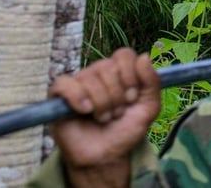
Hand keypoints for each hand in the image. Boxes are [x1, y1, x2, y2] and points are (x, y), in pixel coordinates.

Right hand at [48, 47, 160, 185]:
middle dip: (117, 95)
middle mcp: (98, 73)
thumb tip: (144, 56)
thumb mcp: (149, 107)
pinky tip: (85, 110)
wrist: (106, 156)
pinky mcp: (58, 96)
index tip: (132, 97)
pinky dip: (77, 96)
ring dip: (102, 103)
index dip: (130, 74)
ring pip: (89, 77)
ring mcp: (78, 83)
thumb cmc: (126, 130)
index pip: (124, 54)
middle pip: (107, 66)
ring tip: (104, 118)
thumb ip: (152, 81)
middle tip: (117, 113)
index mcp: (119, 72)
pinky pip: (63, 83)